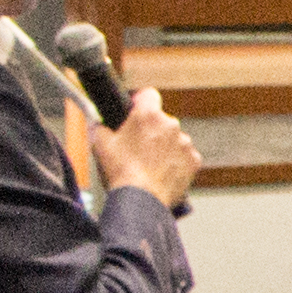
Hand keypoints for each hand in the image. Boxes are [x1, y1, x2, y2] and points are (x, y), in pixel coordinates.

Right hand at [107, 91, 201, 209]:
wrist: (141, 198)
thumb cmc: (121, 172)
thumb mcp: (100, 143)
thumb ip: (100, 126)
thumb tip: (98, 123)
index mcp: (148, 115)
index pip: (149, 94)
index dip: (140, 102)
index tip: (135, 110)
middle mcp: (171, 125)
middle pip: (161, 120)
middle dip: (151, 130)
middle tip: (137, 147)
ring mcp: (185, 143)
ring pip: (174, 139)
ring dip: (164, 147)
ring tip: (149, 164)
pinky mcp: (194, 160)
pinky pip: (184, 156)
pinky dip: (176, 162)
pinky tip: (161, 172)